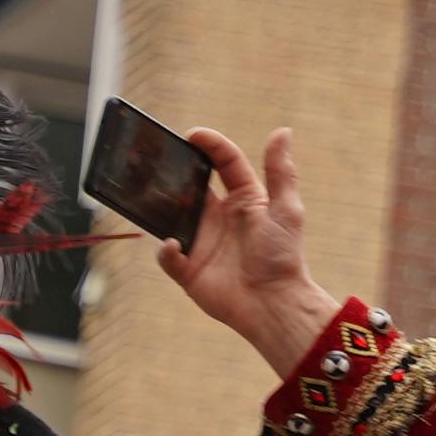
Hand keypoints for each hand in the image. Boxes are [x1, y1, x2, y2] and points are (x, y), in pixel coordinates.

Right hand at [163, 129, 340, 382]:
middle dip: (174, 171)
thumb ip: (281, 172)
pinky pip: (167, 255)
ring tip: (149, 194)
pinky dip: (165, 250)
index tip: (191, 135)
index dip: (209, 145)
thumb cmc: (283, 256)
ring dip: (160, 206)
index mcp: (243, 199)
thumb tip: (282, 131)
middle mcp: (219, 216)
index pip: (223, 164)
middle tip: (158, 158)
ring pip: (171, 216)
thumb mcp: (286, 209)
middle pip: (190, 186)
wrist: (274, 303)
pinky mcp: (188, 268)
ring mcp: (201, 241)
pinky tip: (172, 244)